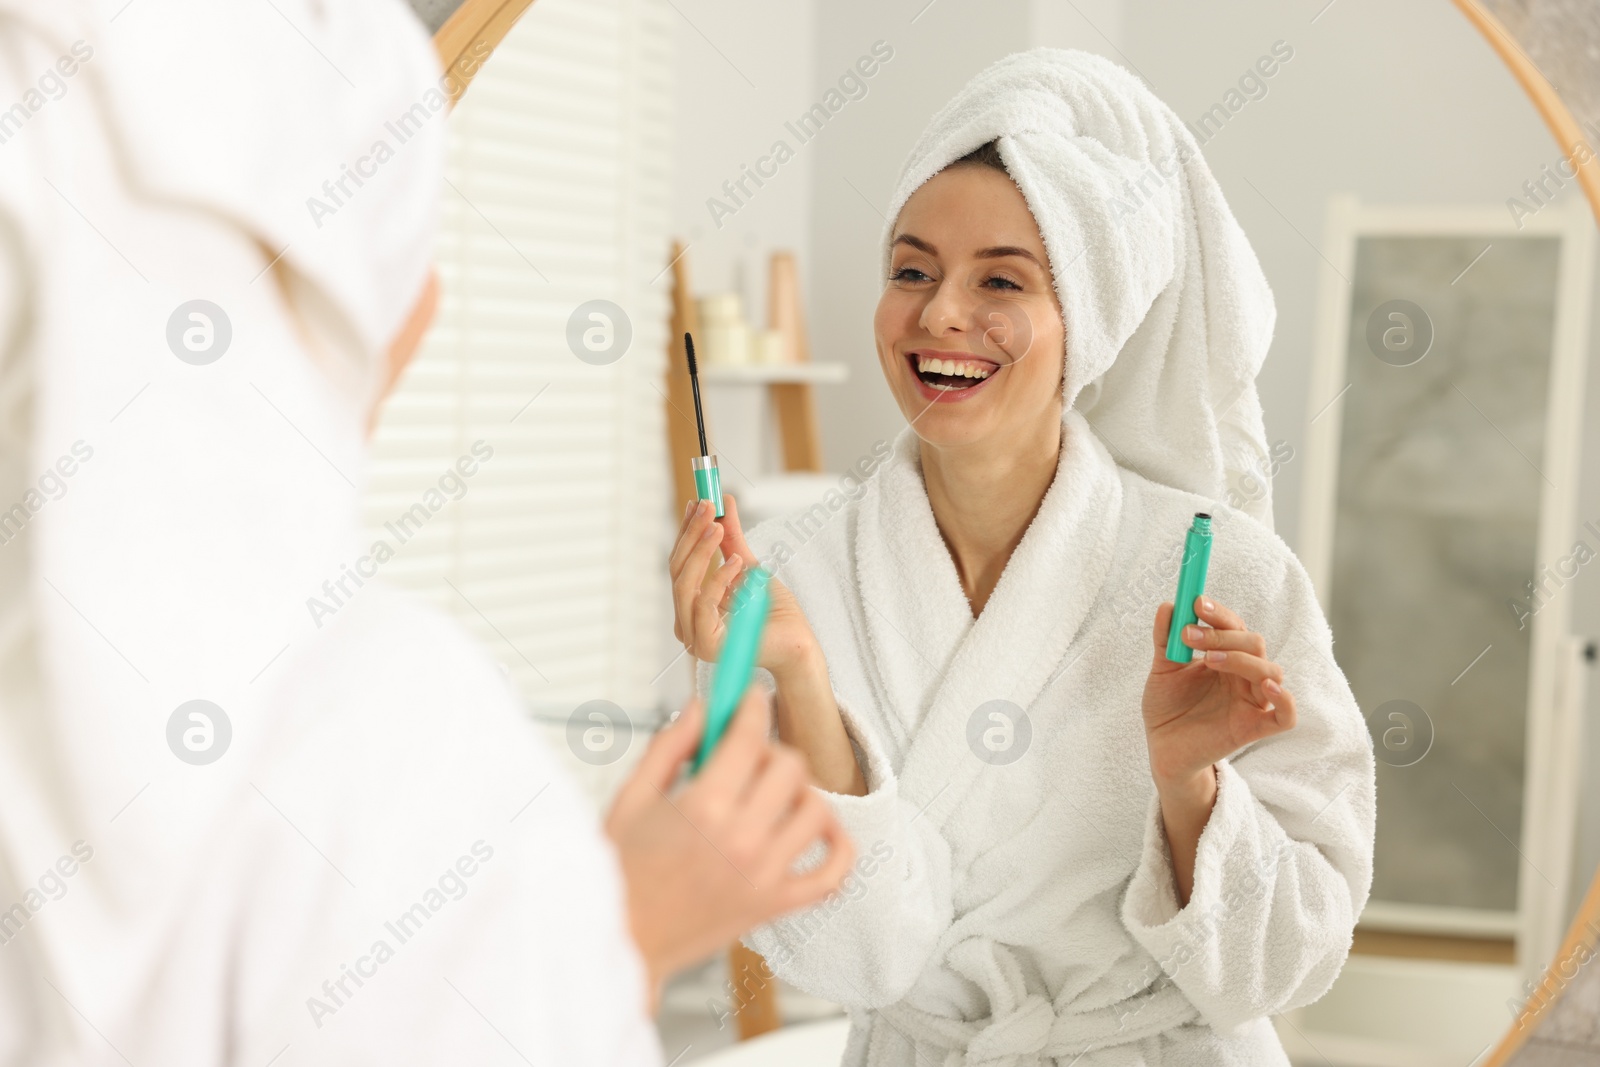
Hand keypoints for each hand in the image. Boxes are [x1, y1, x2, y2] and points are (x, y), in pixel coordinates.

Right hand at [604, 689, 854, 1010]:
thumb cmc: (621, 874)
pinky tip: (818, 830)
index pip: (749, 735)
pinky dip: (837, 846)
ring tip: (771, 796)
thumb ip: (670, 746)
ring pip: (816, 809)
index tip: (751, 697)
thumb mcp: (631, 797)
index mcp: (703, 807)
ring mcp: (765, 874)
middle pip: (789, 766)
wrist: (624, 940)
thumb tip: (702, 709)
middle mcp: (741, 839)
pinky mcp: (776, 905)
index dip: (752, 706)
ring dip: (799, 793)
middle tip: (746, 757)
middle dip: (769, 750)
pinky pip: (832, 871)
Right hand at [668, 493, 818, 676]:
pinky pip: (704, 603)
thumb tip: (724, 501)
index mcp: (691, 606)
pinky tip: (737, 562)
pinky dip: (718, 578)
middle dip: (692, 534)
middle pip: (676, 570)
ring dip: (701, 550)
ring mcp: (693, 636)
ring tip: (719, 527)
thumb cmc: (775, 613)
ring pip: (684, 584)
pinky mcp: (706, 645)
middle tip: (707, 506)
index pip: (679, 563)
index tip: (697, 502)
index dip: (687, 532)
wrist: (798, 645)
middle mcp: (686, 622)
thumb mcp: (749, 566)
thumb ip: (732, 539)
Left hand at [1143, 596, 1296, 787]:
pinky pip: (1285, 716)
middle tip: (1190, 635)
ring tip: (1208, 661)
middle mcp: (1242, 676)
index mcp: (1224, 657)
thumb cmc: (1166, 707)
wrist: (1161, 748)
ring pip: (1269, 672)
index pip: (1233, 627)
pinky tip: (1267, 688)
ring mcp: (1251, 701)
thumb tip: (1167, 606)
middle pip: (1254, 644)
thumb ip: (1166, 640)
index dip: (1219, 613)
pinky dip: (1285, 700)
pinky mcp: (1254, 728)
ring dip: (1243, 660)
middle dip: (1224, 635)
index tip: (1196, 603)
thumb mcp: (1161, 670)